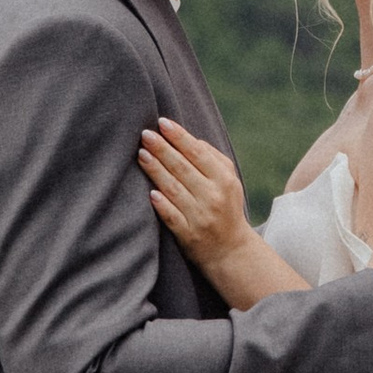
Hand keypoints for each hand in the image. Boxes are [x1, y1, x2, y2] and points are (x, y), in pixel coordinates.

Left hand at [138, 119, 257, 275]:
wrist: (230, 250)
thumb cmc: (226, 207)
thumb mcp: (229, 181)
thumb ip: (213, 158)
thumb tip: (190, 139)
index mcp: (224, 179)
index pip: (198, 153)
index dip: (179, 136)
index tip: (162, 122)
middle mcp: (213, 196)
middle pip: (183, 168)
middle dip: (162, 149)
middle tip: (145, 134)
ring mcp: (200, 217)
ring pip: (174, 189)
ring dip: (156, 171)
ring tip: (141, 154)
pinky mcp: (189, 234)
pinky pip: (172, 217)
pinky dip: (162, 205)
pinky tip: (151, 193)